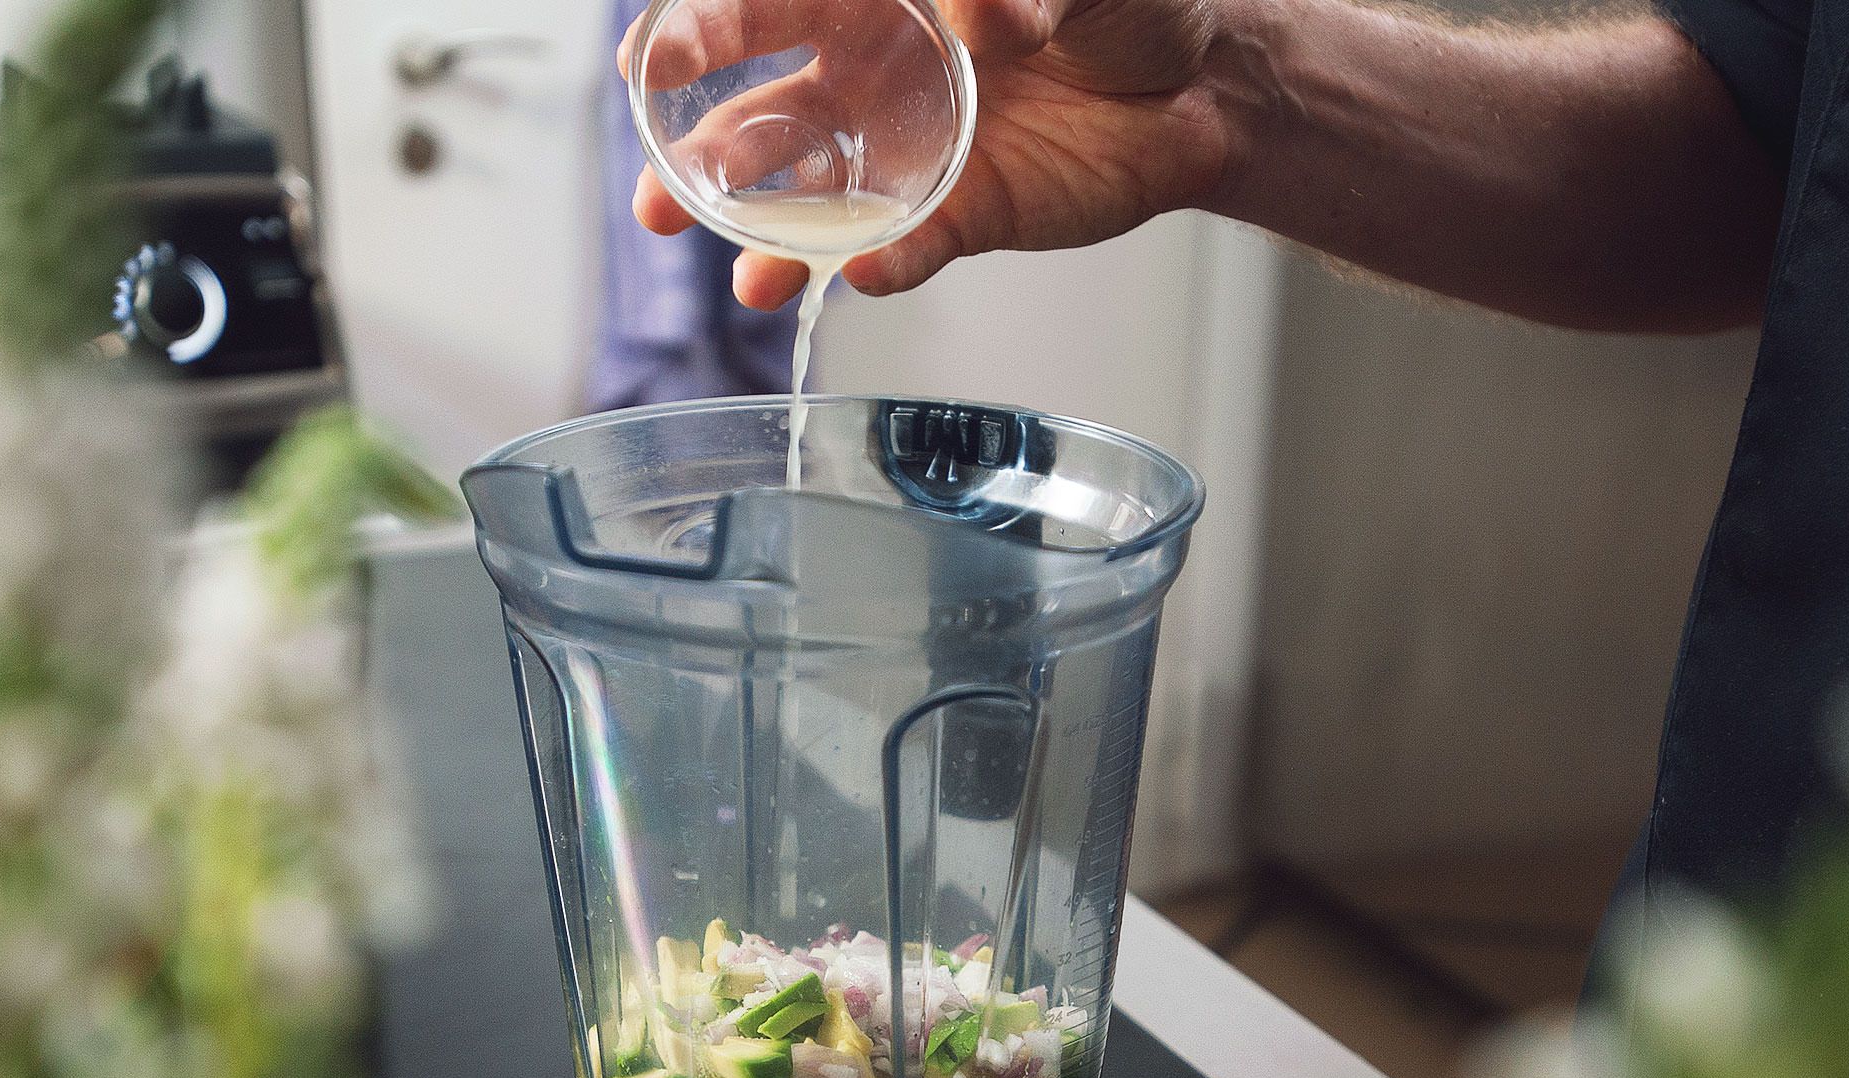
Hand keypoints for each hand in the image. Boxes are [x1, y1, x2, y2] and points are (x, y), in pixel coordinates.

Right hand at [620, 0, 1253, 307]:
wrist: (1198, 81)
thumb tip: (979, 16)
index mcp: (873, 4)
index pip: (763, 12)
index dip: (699, 36)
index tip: (649, 63)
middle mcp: (869, 83)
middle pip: (760, 123)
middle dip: (700, 161)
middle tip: (663, 192)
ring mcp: (906, 159)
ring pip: (812, 205)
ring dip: (770, 241)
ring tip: (747, 274)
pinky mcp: (959, 219)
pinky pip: (906, 250)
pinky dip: (883, 268)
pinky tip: (861, 279)